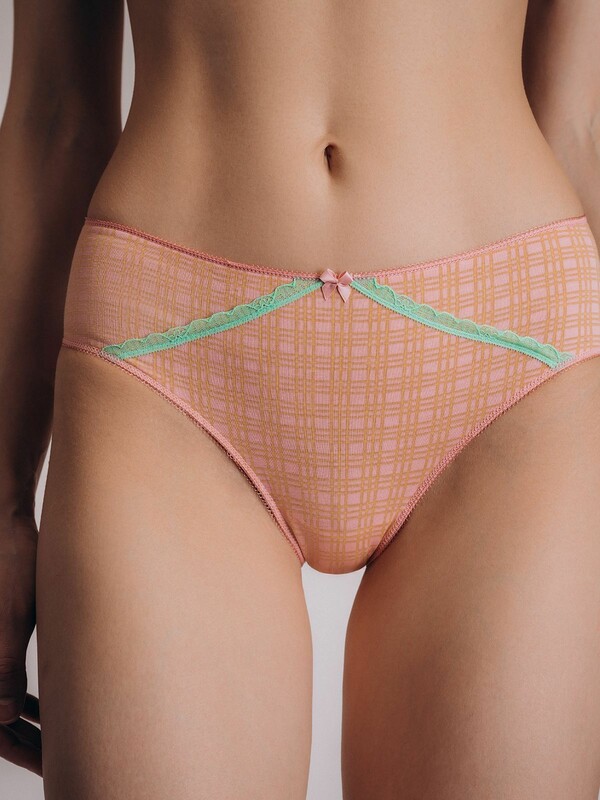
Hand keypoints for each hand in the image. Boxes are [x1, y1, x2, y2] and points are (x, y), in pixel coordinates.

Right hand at [0, 514, 41, 775]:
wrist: (9, 531)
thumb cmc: (11, 566)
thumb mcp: (15, 617)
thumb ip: (7, 666)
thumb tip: (7, 715)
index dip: (24, 752)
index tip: (55, 768)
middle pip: (3, 722)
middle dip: (32, 745)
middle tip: (69, 762)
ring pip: (9, 705)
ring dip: (33, 725)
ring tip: (66, 741)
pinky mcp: (3, 644)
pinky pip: (12, 683)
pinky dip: (31, 700)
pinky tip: (54, 709)